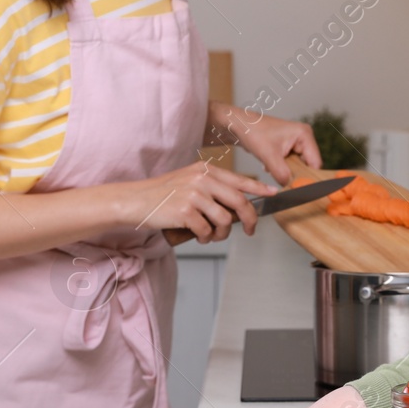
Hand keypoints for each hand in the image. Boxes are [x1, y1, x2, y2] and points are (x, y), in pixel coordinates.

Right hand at [117, 161, 276, 242]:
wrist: (135, 200)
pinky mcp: (185, 211)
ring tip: (211, 235)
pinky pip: (206, 230)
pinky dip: (205, 237)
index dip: (259, 188)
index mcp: (205, 170)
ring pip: (224, 219)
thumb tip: (236, 207)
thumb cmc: (162, 195)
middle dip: (249, 219)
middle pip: (239, 201)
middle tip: (249, 230)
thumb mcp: (188, 182)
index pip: (239, 180)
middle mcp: (202, 180)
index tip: (274, 193)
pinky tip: (197, 235)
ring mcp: (194, 195)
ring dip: (222, 234)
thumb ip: (211, 189)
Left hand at [232, 112, 320, 183]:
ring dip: (285, 171)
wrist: (238, 126)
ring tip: (271, 165)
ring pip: (297, 166)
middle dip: (294, 174)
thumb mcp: (268, 155)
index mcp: (304, 134)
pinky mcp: (288, 147)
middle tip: (280, 175)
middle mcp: (303, 137)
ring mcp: (296, 142)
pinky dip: (280, 168)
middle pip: (307, 165)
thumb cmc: (253, 132)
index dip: (308, 177)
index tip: (298, 188)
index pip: (315, 163)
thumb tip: (291, 187)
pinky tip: (268, 164)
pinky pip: (289, 164)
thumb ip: (282, 173)